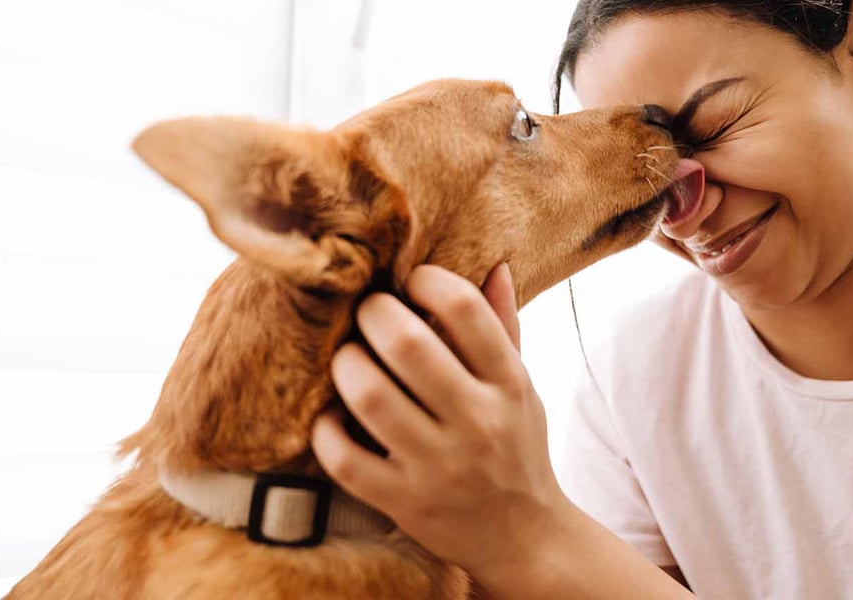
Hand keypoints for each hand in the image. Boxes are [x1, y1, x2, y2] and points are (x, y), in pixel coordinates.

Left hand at [311, 263, 575, 583]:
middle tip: (366, 313)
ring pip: (370, 395)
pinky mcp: (404, 503)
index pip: (465, 309)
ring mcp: (439, 466)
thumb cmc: (515, 448)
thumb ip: (504, 328)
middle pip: (408, 343)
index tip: (411, 282)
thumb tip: (494, 265)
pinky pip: (344, 459)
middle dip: (373, 314)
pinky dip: (327, 431)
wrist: (525, 538)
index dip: (426, 280)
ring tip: (348, 358)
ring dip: (346, 365)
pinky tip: (333, 417)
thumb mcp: (522, 387)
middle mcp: (477, 422)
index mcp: (508, 384)